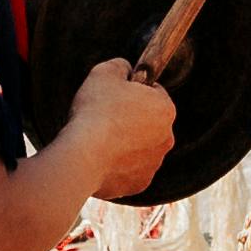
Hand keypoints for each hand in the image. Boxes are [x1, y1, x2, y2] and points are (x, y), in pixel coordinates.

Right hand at [60, 52, 178, 201]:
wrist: (83, 155)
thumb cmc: (95, 111)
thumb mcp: (104, 72)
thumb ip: (120, 66)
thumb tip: (125, 68)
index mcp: (165, 109)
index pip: (153, 93)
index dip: (133, 92)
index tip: (116, 96)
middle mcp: (167, 138)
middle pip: (149, 123)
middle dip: (131, 120)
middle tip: (105, 118)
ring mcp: (154, 164)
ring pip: (140, 149)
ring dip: (125, 144)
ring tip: (100, 140)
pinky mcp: (138, 184)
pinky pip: (129, 171)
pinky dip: (118, 166)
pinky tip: (100, 159)